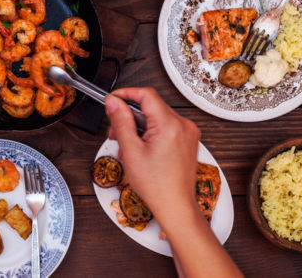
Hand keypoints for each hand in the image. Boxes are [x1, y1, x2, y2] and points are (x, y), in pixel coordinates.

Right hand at [105, 87, 199, 225]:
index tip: (112, 99)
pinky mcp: (188, 141)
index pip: (146, 94)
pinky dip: (151, 133)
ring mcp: (188, 133)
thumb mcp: (131, 150)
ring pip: (157, 118)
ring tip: (128, 146)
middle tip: (116, 132)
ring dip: (139, 127)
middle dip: (130, 116)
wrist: (176, 207)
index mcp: (170, 125)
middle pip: (150, 107)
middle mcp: (183, 125)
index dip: (126, 94)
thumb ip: (121, 121)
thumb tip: (113, 102)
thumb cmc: (157, 185)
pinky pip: (166, 127)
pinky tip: (141, 149)